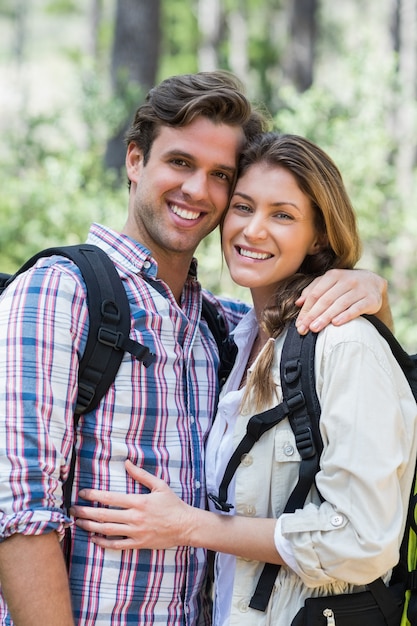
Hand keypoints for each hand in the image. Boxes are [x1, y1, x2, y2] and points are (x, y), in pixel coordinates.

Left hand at [70, 461, 193, 549]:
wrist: (185, 526)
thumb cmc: (172, 504)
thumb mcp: (159, 485)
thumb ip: (141, 474)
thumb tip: (126, 462)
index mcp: (138, 502)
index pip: (110, 498)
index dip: (93, 495)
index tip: (82, 493)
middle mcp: (134, 518)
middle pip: (104, 515)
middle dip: (85, 511)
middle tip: (72, 509)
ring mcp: (135, 532)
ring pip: (107, 530)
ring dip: (90, 526)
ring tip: (78, 522)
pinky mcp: (138, 544)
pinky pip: (117, 545)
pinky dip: (103, 542)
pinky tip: (93, 538)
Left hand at [295, 269, 390, 334]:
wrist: (374, 282)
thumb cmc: (345, 285)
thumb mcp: (329, 283)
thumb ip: (313, 290)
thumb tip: (298, 302)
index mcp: (334, 275)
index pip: (316, 294)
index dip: (306, 309)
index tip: (299, 324)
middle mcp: (347, 280)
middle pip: (326, 299)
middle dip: (313, 315)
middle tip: (303, 329)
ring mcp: (360, 289)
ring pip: (340, 304)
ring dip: (326, 317)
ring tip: (315, 328)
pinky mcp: (371, 299)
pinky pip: (357, 308)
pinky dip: (346, 316)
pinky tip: (336, 323)